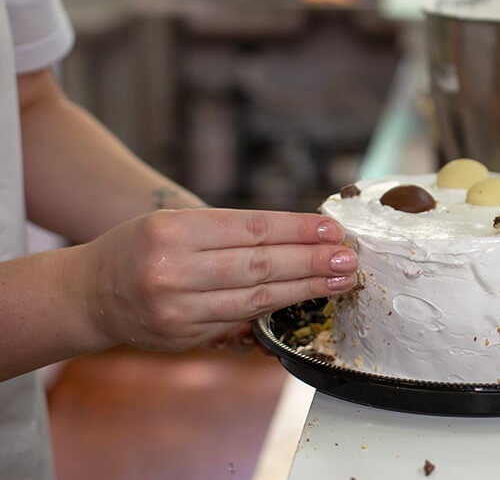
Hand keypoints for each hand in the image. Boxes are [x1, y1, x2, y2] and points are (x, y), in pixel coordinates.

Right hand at [75, 208, 356, 352]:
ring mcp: (177, 309)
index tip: (332, 228)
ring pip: (255, 298)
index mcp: (172, 231)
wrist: (89, 294)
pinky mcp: (182, 337)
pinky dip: (274, 310)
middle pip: (260, 265)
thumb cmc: (140, 248)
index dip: (297, 229)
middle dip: (310, 262)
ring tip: (338, 280)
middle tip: (349, 258)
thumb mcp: (174, 223)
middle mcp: (173, 270)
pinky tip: (302, 301)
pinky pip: (239, 322)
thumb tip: (296, 237)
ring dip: (304, 289)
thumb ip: (228, 231)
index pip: (251, 228)